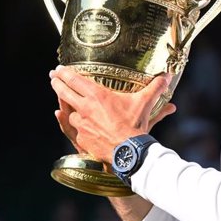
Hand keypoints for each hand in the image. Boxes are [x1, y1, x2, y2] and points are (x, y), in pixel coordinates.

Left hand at [49, 66, 176, 162]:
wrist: (128, 152)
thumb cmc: (135, 125)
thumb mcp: (145, 103)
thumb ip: (155, 88)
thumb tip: (168, 76)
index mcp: (97, 96)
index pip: (74, 80)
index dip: (64, 73)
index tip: (58, 69)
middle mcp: (84, 108)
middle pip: (63, 92)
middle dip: (56, 83)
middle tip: (52, 77)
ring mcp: (81, 124)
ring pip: (67, 111)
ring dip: (64, 105)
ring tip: (62, 100)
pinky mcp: (81, 138)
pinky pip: (71, 127)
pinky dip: (69, 122)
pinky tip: (66, 119)